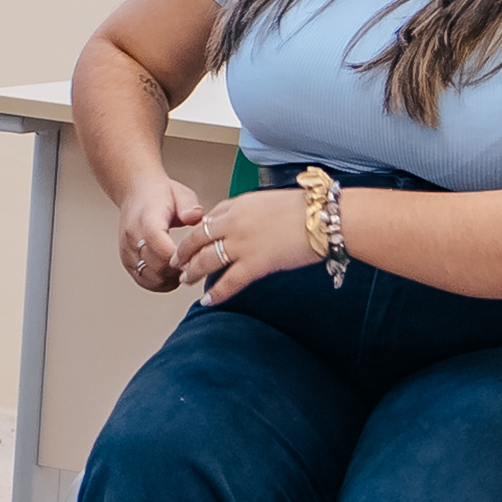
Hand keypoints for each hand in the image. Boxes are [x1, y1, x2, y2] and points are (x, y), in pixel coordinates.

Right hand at [113, 174, 211, 295]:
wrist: (136, 193)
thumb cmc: (160, 195)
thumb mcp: (181, 193)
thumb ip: (190, 205)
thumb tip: (195, 217)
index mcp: (147, 218)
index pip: (157, 242)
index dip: (177, 256)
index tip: (193, 258)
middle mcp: (133, 236)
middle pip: (155, 265)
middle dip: (178, 270)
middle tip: (194, 266)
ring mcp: (127, 250)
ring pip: (150, 277)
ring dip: (170, 279)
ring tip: (183, 270)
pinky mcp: (127, 261)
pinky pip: (143, 280)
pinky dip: (160, 282)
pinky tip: (171, 275)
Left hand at [171, 183, 322, 308]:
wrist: (325, 218)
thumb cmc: (309, 209)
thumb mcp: (273, 201)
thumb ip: (256, 211)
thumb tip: (253, 222)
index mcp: (240, 204)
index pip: (209, 217)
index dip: (198, 231)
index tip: (193, 240)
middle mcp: (235, 222)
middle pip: (198, 238)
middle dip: (184, 252)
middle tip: (177, 262)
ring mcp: (242, 244)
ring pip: (206, 260)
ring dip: (193, 271)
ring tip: (186, 279)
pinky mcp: (255, 264)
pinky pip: (228, 282)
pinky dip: (216, 293)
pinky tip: (207, 300)